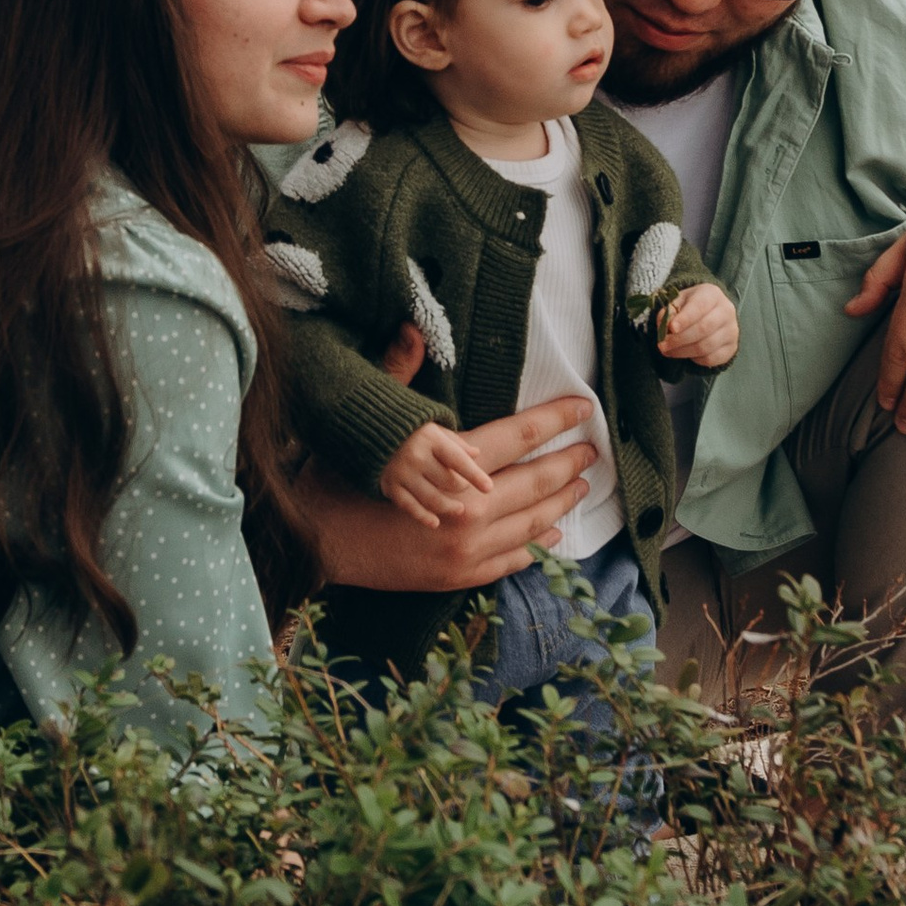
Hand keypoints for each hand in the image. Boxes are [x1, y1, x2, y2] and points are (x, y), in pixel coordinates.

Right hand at [303, 395, 600, 592]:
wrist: (315, 545)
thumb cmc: (339, 481)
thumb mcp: (371, 427)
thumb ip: (399, 375)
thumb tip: (413, 329)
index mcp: (448, 469)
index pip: (516, 437)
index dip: (553, 420)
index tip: (583, 408)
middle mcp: (466, 512)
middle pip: (534, 483)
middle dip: (566, 464)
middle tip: (590, 452)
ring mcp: (464, 549)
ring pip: (529, 524)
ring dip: (558, 505)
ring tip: (578, 488)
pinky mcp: (456, 576)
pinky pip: (509, 561)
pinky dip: (534, 548)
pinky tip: (550, 537)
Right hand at [379, 417, 495, 526]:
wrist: (371, 430)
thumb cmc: (411, 430)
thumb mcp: (434, 429)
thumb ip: (456, 442)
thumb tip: (478, 454)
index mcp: (431, 439)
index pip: (458, 460)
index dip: (475, 475)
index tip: (488, 488)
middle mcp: (416, 457)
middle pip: (447, 482)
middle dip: (460, 488)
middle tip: (464, 488)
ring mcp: (401, 473)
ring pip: (432, 499)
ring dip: (448, 507)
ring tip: (459, 509)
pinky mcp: (389, 487)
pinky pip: (410, 507)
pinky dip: (423, 517)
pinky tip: (435, 523)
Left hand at [655, 281, 738, 368]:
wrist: (712, 313)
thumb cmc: (691, 306)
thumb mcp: (678, 301)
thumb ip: (670, 310)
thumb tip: (665, 325)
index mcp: (712, 294)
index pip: (700, 306)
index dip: (685, 319)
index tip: (671, 328)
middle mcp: (726, 311)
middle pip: (703, 328)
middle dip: (679, 339)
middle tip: (662, 345)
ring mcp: (731, 330)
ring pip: (706, 346)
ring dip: (683, 351)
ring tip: (668, 351)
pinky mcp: (731, 347)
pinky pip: (711, 359)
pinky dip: (695, 359)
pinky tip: (685, 353)